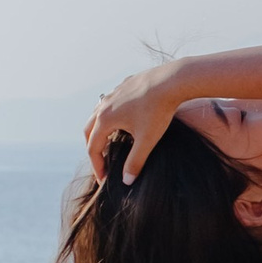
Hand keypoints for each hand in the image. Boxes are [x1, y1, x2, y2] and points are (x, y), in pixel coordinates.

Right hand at [86, 62, 183, 184]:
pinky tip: (122, 120)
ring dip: (99, 130)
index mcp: (105, 119)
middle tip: (101, 163)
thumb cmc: (159, 110)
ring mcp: (113, 93)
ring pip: (98, 114)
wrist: (171, 81)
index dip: (97, 166)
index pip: (93, 148)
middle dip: (93, 149)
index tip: (104, 180)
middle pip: (89, 130)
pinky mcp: (124, 85)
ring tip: (108, 142)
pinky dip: (110, 115)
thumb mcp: (147, 140)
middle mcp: (104, 104)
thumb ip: (135, 162)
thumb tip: (126, 182)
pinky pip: (110, 103)